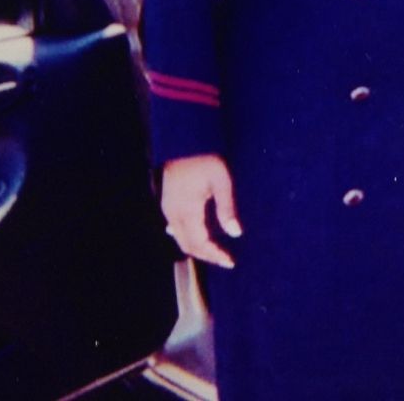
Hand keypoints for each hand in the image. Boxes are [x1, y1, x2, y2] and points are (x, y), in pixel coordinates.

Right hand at [161, 153, 241, 268]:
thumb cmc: (204, 158)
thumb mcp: (221, 180)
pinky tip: (197, 235)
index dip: (215, 256)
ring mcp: (168, 210)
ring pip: (180, 239)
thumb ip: (227, 208)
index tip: (230, 261)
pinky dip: (188, 237)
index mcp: (188, 211)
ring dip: (197, 247)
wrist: (181, 142)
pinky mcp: (167, 203)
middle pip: (188, 246)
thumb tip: (236, 234)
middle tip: (224, 258)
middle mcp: (174, 215)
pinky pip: (175, 229)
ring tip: (215, 250)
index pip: (200, 244)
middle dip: (206, 255)